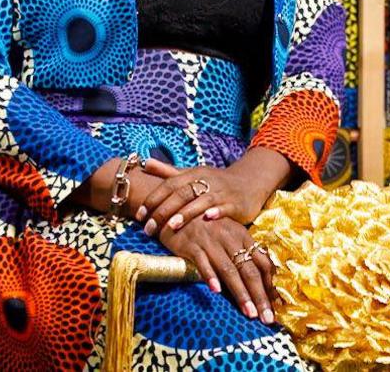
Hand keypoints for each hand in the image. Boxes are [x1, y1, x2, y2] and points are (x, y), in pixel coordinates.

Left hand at [137, 158, 272, 234]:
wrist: (249, 181)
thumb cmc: (215, 180)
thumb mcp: (192, 173)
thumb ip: (168, 171)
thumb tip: (144, 162)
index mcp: (193, 173)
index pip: (169, 185)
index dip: (153, 199)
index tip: (140, 215)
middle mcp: (206, 180)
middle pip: (182, 193)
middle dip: (164, 211)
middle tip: (149, 228)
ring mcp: (221, 192)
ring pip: (202, 200)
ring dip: (186, 213)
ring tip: (172, 226)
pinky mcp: (236, 203)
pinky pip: (225, 207)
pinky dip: (217, 212)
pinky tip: (208, 219)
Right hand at [154, 215, 277, 323]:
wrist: (178, 209)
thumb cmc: (207, 226)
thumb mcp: (229, 235)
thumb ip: (243, 252)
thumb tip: (262, 276)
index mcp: (242, 236)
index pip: (262, 262)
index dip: (270, 285)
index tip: (276, 306)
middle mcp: (230, 238)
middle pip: (249, 270)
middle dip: (259, 296)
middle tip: (267, 318)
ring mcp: (211, 241)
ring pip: (229, 270)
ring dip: (240, 293)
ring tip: (249, 312)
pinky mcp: (192, 245)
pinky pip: (203, 263)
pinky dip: (210, 276)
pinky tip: (216, 291)